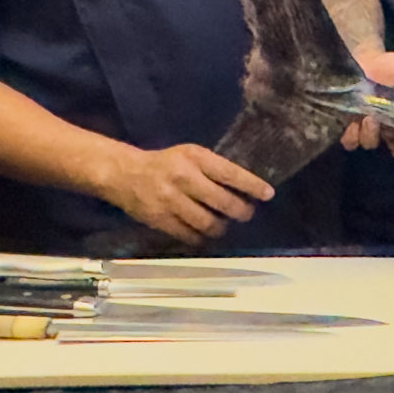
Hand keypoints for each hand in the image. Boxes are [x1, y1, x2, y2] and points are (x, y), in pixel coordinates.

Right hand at [96, 143, 273, 244]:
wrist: (125, 173)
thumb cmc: (166, 163)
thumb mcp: (191, 155)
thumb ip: (214, 169)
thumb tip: (245, 189)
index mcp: (194, 158)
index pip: (230, 174)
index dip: (252, 186)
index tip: (268, 194)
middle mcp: (184, 178)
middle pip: (223, 202)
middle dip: (241, 211)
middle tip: (246, 214)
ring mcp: (171, 201)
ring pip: (207, 223)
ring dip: (222, 227)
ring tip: (225, 225)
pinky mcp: (160, 219)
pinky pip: (189, 235)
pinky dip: (201, 237)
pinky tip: (205, 234)